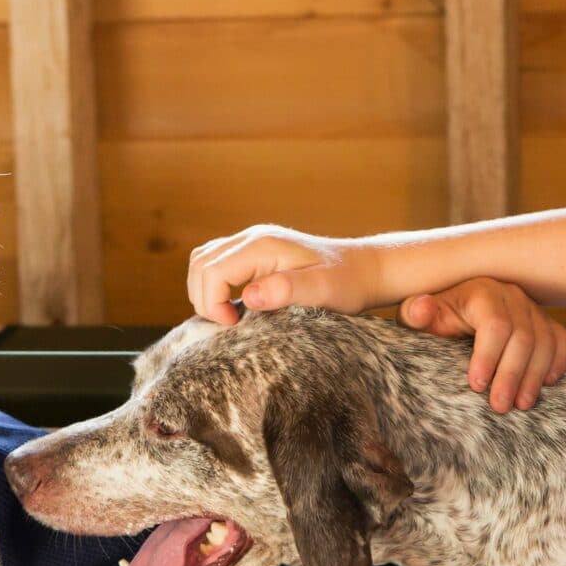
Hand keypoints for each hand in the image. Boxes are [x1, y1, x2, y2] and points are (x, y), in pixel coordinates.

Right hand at [187, 225, 382, 323]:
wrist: (365, 269)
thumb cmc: (347, 283)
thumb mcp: (323, 291)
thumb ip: (288, 291)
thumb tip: (250, 296)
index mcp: (262, 245)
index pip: (211, 271)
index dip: (212, 304)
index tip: (235, 327)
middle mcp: (252, 238)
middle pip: (200, 264)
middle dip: (204, 299)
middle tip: (231, 326)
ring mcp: (252, 243)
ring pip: (204, 262)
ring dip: (206, 292)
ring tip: (232, 318)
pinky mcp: (255, 253)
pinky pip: (218, 265)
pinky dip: (216, 287)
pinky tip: (238, 308)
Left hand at [396, 278, 565, 410]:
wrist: (454, 314)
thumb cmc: (435, 320)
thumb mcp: (418, 317)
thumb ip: (416, 314)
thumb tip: (421, 310)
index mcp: (482, 292)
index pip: (494, 323)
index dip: (488, 356)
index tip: (477, 385)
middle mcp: (511, 296)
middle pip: (522, 336)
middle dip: (511, 374)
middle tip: (500, 406)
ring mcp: (532, 309)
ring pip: (544, 341)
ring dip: (535, 375)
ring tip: (522, 404)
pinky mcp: (545, 323)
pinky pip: (561, 340)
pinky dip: (558, 361)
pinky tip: (547, 384)